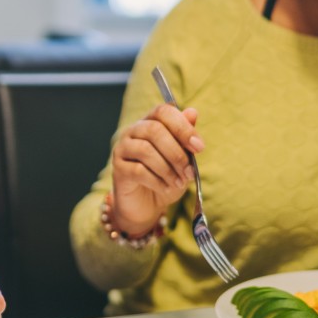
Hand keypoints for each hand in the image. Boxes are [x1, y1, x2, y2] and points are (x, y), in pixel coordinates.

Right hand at [110, 103, 203, 234]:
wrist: (147, 205)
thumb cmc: (166, 178)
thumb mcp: (182, 159)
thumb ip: (185, 137)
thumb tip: (193, 112)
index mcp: (150, 122)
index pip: (163, 111)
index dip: (182, 127)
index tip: (199, 147)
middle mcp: (133, 131)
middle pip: (154, 129)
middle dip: (177, 153)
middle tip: (189, 172)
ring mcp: (122, 148)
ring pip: (146, 150)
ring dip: (168, 169)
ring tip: (179, 182)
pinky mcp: (118, 168)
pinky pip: (138, 170)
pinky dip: (157, 181)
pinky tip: (166, 188)